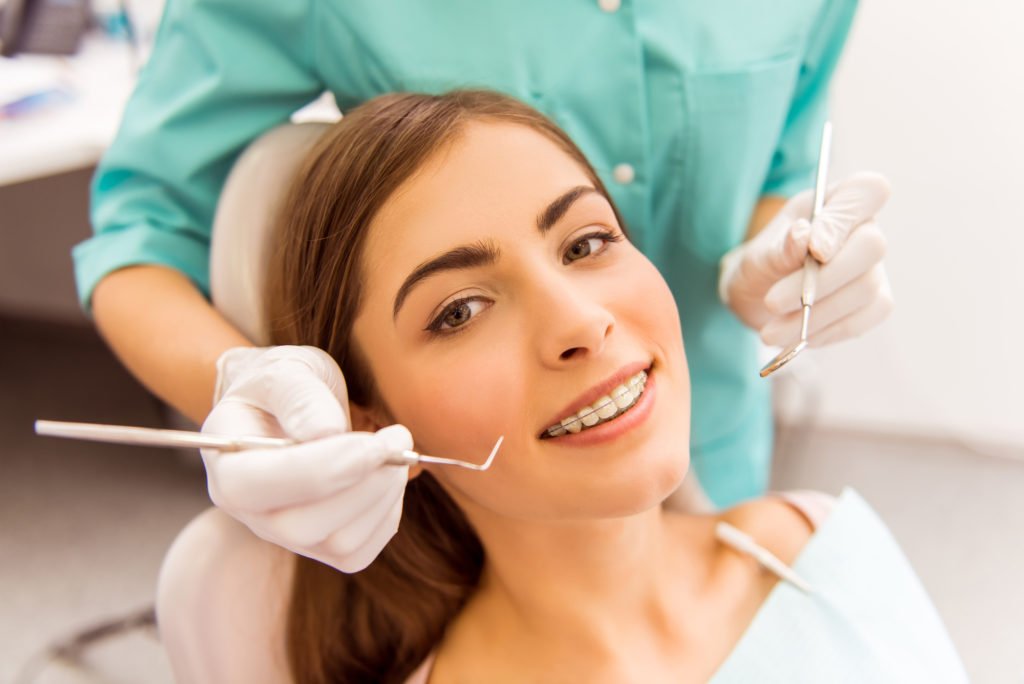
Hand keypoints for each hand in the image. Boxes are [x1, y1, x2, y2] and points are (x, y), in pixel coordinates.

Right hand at [202, 345, 412, 571]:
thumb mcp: (287, 371)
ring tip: (394, 449)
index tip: (375, 442)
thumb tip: (327, 432)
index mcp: (226, 464)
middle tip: (397, 437)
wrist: (288, 405)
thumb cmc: (284, 385)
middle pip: (300, 527)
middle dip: (362, 485)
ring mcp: (284, 535)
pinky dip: (386, 515)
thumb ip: (301, 397)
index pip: (255, 486)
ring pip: (338, 545)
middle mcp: (249, 511)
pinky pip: (360, 552)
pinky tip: (388, 477)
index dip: (321, 469)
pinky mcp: (321, 546)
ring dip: (382, 497)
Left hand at [719, 172, 892, 347]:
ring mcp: (874, 269)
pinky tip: (797, 337)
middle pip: (871, 247)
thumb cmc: (761, 265)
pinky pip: (863, 320)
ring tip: (770, 332)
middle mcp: (865, 231)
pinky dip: (825, 332)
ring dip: (813, 315)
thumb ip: (781, 246)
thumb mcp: (759, 254)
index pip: (868, 190)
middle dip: (821, 280)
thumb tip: (803, 234)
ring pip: (864, 289)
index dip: (844, 219)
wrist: (758, 299)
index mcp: (838, 201)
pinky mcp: (874, 304)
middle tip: (772, 303)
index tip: (813, 250)